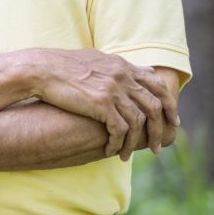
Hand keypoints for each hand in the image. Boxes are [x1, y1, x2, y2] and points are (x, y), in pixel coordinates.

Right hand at [27, 49, 177, 160]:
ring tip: (129, 155)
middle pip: (154, 105)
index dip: (168, 103)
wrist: (41, 69)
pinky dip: (119, 143)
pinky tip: (112, 151)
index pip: (157, 84)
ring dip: (138, 142)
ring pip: (139, 121)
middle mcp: (122, 76)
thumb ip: (114, 66)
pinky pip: (120, 129)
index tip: (172, 119)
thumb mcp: (93, 59)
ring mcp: (113, 89)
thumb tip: (127, 68)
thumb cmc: (61, 66)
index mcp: (122, 65)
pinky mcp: (101, 103)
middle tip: (158, 146)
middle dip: (159, 129)